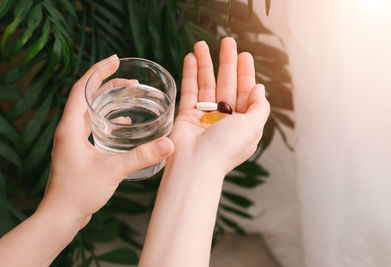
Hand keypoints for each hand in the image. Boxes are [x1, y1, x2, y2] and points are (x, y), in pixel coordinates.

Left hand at [37, 55, 173, 228]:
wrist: (61, 216)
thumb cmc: (78, 193)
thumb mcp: (113, 171)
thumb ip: (141, 156)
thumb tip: (168, 144)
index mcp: (71, 127)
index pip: (82, 88)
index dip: (98, 72)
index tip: (114, 60)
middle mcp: (69, 130)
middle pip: (87, 97)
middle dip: (108, 84)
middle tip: (129, 79)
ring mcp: (73, 141)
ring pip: (91, 111)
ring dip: (108, 101)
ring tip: (128, 95)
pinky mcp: (79, 151)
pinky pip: (92, 126)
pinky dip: (107, 119)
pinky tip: (122, 123)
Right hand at [169, 37, 269, 173]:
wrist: (196, 165)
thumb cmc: (226, 148)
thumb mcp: (253, 126)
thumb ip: (259, 107)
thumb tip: (259, 88)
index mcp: (242, 123)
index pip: (246, 92)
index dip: (246, 73)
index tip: (244, 55)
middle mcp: (225, 119)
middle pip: (227, 84)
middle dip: (226, 63)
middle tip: (226, 42)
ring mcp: (204, 117)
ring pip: (206, 85)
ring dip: (205, 64)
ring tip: (202, 44)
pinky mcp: (187, 116)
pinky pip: (189, 91)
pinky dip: (190, 74)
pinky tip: (191, 58)